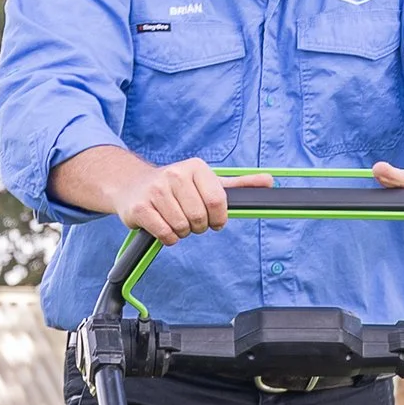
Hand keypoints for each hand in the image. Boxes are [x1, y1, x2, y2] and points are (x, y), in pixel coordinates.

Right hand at [113, 155, 232, 241]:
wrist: (133, 186)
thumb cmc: (178, 187)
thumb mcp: (208, 181)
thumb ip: (239, 184)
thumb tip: (270, 181)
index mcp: (195, 167)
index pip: (218, 201)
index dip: (218, 218)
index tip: (214, 220)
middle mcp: (175, 174)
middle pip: (200, 218)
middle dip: (198, 226)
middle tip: (190, 219)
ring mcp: (156, 190)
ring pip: (183, 228)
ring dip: (182, 232)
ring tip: (174, 219)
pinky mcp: (140, 208)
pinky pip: (165, 234)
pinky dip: (168, 238)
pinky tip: (162, 225)